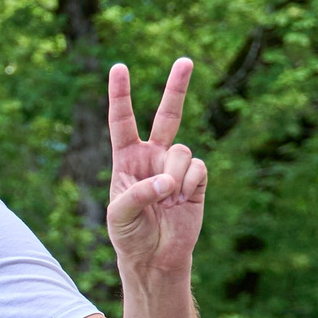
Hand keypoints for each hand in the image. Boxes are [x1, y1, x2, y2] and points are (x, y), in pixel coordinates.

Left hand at [105, 57, 205, 281]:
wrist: (155, 257)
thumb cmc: (129, 235)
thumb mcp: (119, 216)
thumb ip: (138, 195)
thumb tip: (166, 181)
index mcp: (126, 159)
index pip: (122, 121)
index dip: (121, 95)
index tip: (119, 67)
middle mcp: (153, 157)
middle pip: (167, 116)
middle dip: (177, 88)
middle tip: (185, 60)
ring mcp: (176, 167)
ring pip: (182, 150)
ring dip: (174, 174)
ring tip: (167, 199)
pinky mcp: (196, 181)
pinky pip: (198, 169)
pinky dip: (189, 184)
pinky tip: (182, 201)